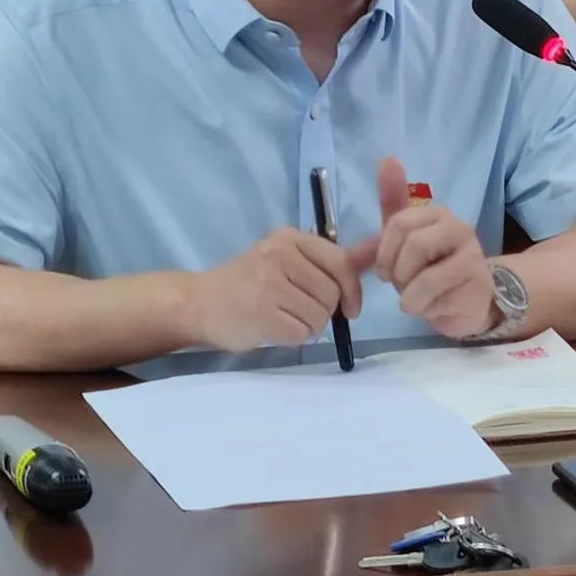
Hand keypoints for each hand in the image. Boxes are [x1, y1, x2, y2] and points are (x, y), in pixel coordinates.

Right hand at [191, 228, 376, 353]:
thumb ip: (325, 261)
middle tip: (299, 311)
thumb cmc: (247, 283)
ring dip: (309, 326)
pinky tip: (274, 328)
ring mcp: (268, 282)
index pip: (340, 262)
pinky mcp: (261, 312)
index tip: (350, 308)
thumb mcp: (284, 260)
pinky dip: (294, 337)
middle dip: (324, 311)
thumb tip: (376, 253)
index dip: (352, 290)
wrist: (199, 303)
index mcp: (288, 237)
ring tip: (284, 318)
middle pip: (331, 293)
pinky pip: (301, 333)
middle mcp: (279, 254)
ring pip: (319, 316)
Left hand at [374, 157, 494, 338]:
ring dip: (409, 296)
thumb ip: (393, 200)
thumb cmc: (431, 267)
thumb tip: (387, 158)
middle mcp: (459, 228)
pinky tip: (434, 307)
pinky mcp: (479, 287)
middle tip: (401, 285)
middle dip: (398, 274)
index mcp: (437, 214)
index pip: (398, 223)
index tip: (384, 269)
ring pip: (424, 278)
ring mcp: (473, 257)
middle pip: (414, 247)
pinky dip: (426, 309)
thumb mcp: (406, 236)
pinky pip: (437, 301)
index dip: (384, 252)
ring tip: (415, 299)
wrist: (469, 301)